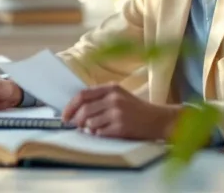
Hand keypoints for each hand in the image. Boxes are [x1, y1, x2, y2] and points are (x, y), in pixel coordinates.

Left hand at [61, 83, 181, 140]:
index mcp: (111, 88)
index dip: (70, 106)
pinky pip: (99, 133)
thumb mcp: (119, 95)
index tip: (65, 115)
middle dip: (77, 121)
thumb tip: (76, 109)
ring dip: (89, 129)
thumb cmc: (136, 109)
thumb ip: (100, 97)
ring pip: (90, 123)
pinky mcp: (121, 127)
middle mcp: (114, 99)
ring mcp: (117, 113)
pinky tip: (106, 132)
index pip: (82, 95)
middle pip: (84, 110)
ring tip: (97, 128)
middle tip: (77, 126)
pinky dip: (99, 135)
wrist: (158, 119)